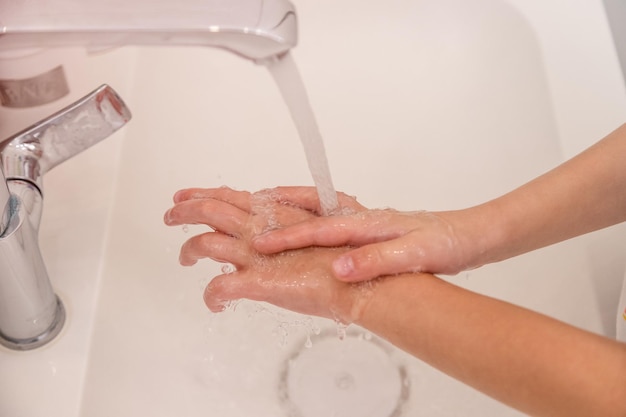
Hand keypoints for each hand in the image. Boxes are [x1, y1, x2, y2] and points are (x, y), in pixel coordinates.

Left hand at [163, 187, 374, 322]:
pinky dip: (210, 296)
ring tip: (184, 257)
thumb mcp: (318, 227)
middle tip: (171, 215)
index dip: (206, 193)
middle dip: (185, 210)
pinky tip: (214, 303)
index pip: (231, 196)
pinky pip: (219, 288)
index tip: (188, 194)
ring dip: (189, 249)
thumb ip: (291, 225)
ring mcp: (255, 254)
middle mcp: (259, 227)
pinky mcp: (255, 281)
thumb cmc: (345, 254)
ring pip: (205, 243)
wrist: (357, 277)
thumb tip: (277, 229)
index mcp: (274, 212)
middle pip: (209, 209)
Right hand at [251, 187, 475, 281]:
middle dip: (274, 211)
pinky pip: (328, 222)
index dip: (287, 238)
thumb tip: (340, 268)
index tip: (257, 244)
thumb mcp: (414, 255)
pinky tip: (301, 229)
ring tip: (257, 208)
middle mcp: (360, 217)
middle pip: (308, 212)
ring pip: (315, 213)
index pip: (318, 230)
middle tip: (244, 207)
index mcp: (367, 223)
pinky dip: (305, 218)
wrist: (469, 237)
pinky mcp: (369, 231)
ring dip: (285, 210)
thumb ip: (376, 260)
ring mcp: (364, 222)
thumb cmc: (445, 244)